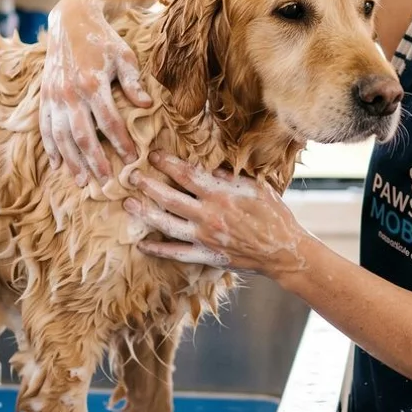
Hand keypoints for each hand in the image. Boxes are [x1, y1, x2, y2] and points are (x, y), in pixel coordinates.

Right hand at [39, 7, 153, 183]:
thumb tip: (147, 105)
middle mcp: (70, 93)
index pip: (109, 122)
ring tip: (81, 181)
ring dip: (71, 161)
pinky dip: (50, 147)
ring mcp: (54, 95)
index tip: (131, 159)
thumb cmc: (104, 40)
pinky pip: (45, 126)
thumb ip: (134, 82)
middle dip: (94, 160)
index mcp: (93, 83)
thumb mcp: (125, 57)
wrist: (72, 21)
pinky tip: (57, 164)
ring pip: (61, 136)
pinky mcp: (45, 95)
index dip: (121, 143)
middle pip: (83, 135)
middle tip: (105, 181)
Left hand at [124, 151, 309, 277]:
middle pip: (169, 198)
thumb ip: (230, 177)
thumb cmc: (274, 216)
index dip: (166, 163)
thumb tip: (208, 167)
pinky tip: (142, 243)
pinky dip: (157, 249)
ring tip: (128, 204)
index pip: (186, 174)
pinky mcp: (206, 256)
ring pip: (166, 224)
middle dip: (147, 185)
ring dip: (145, 213)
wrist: (284, 251)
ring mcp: (205, 238)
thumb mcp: (256, 188)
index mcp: (220, 195)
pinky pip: (176, 253)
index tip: (152, 155)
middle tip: (130, 177)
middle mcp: (208, 216)